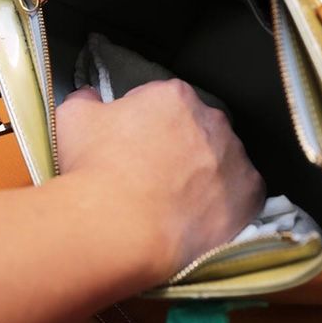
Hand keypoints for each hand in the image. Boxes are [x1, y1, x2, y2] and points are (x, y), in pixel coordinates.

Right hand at [56, 82, 264, 280]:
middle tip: (148, 173)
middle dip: (176, 144)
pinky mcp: (249, 195)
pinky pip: (239, 193)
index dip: (141, 123)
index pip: (160, 102)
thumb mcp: (72, 118)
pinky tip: (194, 214)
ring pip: (219, 160)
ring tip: (170, 199)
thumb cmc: (93, 168)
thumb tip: (91, 96)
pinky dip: (221, 201)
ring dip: (200, 172)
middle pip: (194, 128)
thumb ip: (85, 98)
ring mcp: (236, 158)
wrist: (118, 227)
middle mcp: (212, 119)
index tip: (128, 145)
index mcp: (172, 95)